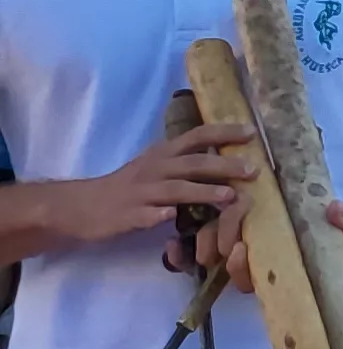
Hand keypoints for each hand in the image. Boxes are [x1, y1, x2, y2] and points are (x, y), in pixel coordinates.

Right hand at [81, 122, 258, 258]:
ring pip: (174, 189)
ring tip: (229, 196)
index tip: (252, 132)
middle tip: (254, 170)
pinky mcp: (129, 215)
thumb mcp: (157, 167)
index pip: (196, 137)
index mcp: (163, 155)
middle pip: (192, 163)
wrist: (82, 206)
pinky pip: (146, 214)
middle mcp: (154, 170)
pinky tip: (171, 216)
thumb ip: (187, 162)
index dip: (223, 133)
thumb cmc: (130, 186)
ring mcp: (141, 193)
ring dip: (202, 191)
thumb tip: (229, 160)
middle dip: (223, 165)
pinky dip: (158, 214)